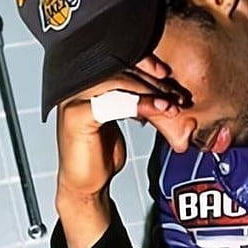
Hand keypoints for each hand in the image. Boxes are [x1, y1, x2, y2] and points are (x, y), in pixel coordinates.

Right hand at [55, 56, 191, 247]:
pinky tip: (156, 111)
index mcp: (86, 82)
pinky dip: (137, 105)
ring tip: (169, 105)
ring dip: (148, 93)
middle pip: (116, 69)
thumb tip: (160, 88)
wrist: (86, 185)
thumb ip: (134, 100)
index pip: (114, 62)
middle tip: (173, 93)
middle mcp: (77, 86)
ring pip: (117, 83)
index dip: (141, 63)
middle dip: (150, 81)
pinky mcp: (76, 116)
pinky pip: (112, 103)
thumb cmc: (100, 154)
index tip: (164, 73)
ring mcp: (73, 99)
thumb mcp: (123, 119)